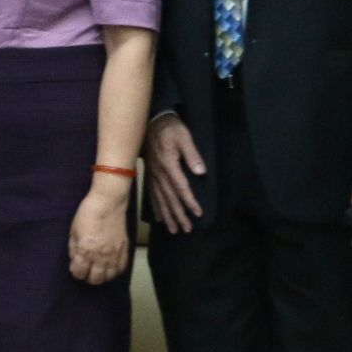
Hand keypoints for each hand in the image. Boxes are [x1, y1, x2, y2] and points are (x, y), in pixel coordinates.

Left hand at [68, 182, 130, 284]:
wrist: (107, 203)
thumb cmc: (87, 214)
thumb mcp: (73, 231)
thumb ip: (73, 249)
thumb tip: (75, 261)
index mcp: (85, 250)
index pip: (79, 273)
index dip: (76, 272)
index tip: (76, 268)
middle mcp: (100, 256)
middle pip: (95, 279)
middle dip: (88, 277)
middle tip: (87, 271)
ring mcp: (114, 254)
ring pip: (109, 276)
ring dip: (102, 276)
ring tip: (98, 270)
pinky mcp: (124, 249)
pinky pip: (121, 268)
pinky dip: (115, 271)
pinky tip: (110, 267)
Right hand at [144, 113, 205, 233]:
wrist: (150, 121)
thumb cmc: (170, 128)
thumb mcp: (184, 137)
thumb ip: (191, 154)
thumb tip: (201, 172)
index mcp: (169, 165)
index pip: (181, 188)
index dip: (190, 202)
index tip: (198, 214)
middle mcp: (160, 174)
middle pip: (170, 198)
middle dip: (178, 215)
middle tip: (186, 229)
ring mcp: (153, 176)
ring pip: (160, 199)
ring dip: (167, 215)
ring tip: (173, 230)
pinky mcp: (150, 175)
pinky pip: (152, 194)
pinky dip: (156, 207)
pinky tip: (159, 217)